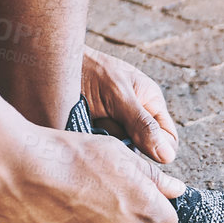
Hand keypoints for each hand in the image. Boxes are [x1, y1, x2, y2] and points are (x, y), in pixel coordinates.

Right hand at [0, 126, 183, 222]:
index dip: (158, 214)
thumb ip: (151, 176)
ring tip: (74, 191)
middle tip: (101, 185)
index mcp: (142, 211)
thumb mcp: (117, 153)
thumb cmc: (66, 155)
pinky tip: (58, 203)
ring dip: (97, 222)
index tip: (146, 201)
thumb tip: (174, 189)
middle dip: (124, 214)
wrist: (15, 168)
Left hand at [81, 47, 179, 163]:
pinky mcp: (95, 134)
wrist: (55, 66)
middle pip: (142, 150)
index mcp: (150, 103)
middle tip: (107, 122)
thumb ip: (142, 124)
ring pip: (119, 152)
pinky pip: (100, 151)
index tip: (137, 144)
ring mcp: (114, 127)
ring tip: (91, 119)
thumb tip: (168, 156)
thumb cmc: (89, 69)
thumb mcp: (118, 95)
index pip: (168, 138)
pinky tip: (81, 126)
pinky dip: (90, 142)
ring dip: (105, 142)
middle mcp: (135, 118)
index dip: (158, 149)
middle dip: (125, 143)